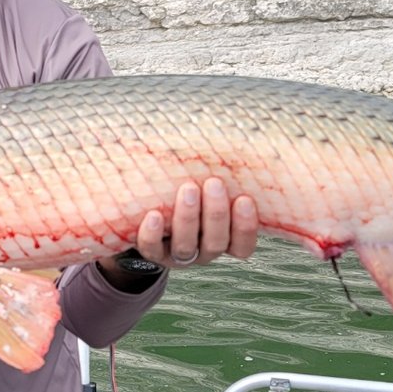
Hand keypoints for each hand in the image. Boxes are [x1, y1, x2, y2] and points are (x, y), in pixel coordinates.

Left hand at [126, 178, 257, 268]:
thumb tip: (228, 136)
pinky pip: (151, 249)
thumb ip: (216, 174)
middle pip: (215, 243)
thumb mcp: (206, 188)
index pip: (243, 245)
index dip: (246, 227)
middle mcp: (202, 250)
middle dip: (216, 214)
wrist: (145, 217)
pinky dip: (152, 234)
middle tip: (215, 184)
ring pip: (186, 246)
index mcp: (223, 239)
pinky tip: (153, 216)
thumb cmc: (186, 194)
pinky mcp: (151, 253)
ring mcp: (176, 255)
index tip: (245, 199)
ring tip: (188, 189)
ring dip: (188, 218)